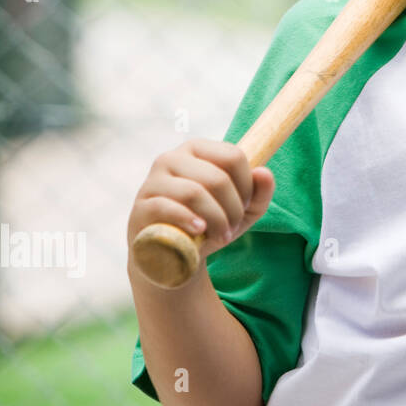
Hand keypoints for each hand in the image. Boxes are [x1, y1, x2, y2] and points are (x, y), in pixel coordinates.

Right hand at [127, 139, 274, 280]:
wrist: (173, 256)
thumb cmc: (211, 225)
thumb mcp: (243, 211)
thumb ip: (260, 192)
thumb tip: (263, 172)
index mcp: (198, 150)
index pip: (233, 156)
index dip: (247, 186)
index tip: (244, 207)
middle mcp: (172, 158)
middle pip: (217, 178)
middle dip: (233, 208)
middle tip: (232, 227)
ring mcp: (153, 181)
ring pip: (195, 192)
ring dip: (217, 219)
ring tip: (222, 235)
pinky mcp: (141, 206)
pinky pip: (167, 206)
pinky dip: (189, 220)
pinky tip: (200, 231)